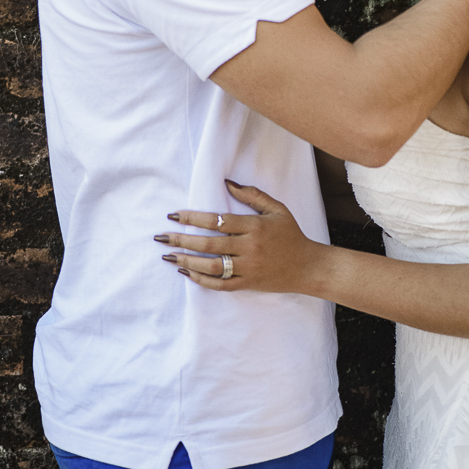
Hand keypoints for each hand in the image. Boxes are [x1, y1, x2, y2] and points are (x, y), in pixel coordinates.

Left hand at [154, 181, 324, 292]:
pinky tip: (187, 271)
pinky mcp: (248, 284)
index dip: (194, 217)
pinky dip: (201, 279)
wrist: (307, 266)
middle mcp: (249, 248)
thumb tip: (227, 183)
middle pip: (209, 244)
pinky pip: (220, 284)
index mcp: (255, 227)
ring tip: (168, 255)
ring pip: (212, 266)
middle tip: (161, 236)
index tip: (174, 215)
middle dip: (182, 239)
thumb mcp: (276, 209)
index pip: (218, 221)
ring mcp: (248, 268)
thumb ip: (252, 195)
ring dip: (187, 260)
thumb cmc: (290, 234)